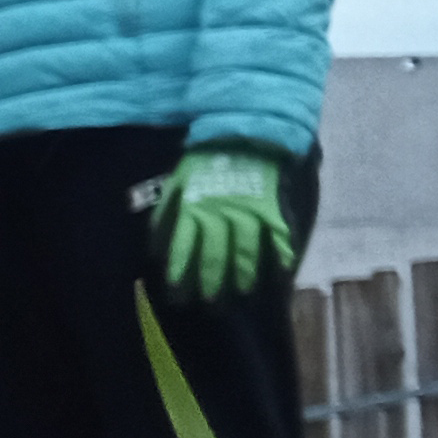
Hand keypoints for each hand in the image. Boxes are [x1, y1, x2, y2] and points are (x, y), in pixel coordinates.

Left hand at [149, 145, 294, 302]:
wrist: (240, 134)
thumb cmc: (203, 162)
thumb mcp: (176, 185)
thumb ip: (165, 216)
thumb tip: (155, 251)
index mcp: (192, 208)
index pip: (182, 247)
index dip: (180, 272)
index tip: (178, 295)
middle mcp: (219, 213)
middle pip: (213, 253)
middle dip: (211, 281)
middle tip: (210, 304)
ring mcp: (247, 209)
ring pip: (245, 248)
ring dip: (243, 273)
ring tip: (242, 292)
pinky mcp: (271, 204)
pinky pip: (278, 232)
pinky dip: (281, 251)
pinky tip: (282, 270)